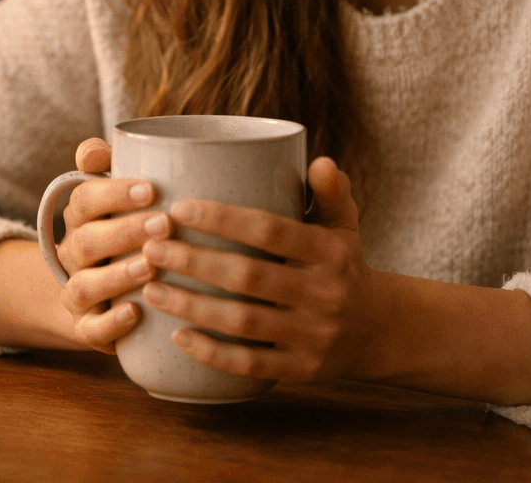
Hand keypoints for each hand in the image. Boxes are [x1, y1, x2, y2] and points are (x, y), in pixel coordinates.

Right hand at [56, 137, 168, 352]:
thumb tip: (97, 150)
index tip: (151, 189)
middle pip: (85, 241)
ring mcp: (78, 294)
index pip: (83, 199)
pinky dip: (110, 324)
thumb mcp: (120, 196)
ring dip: (117, 275)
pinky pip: (90, 331)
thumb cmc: (124, 229)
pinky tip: (135, 313)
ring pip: (84, 286)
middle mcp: (74, 254)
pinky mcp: (88, 329)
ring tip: (151, 267)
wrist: (98, 292)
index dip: (113, 193)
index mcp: (81, 217)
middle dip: (123, 231)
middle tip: (164, 224)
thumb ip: (111, 166)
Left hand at [139, 156, 385, 382]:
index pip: (270, 231)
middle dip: (194, 262)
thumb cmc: (344, 266)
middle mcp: (324, 294)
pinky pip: (250, 364)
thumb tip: (320, 160)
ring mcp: (313, 336)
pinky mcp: (301, 370)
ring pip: (242, 321)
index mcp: (329, 253)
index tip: (179, 208)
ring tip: (151, 287)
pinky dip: (211, 353)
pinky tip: (176, 336)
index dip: (223, 219)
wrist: (378, 330)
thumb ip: (331, 192)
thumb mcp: (344, 226)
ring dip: (191, 306)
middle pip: (248, 276)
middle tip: (151, 247)